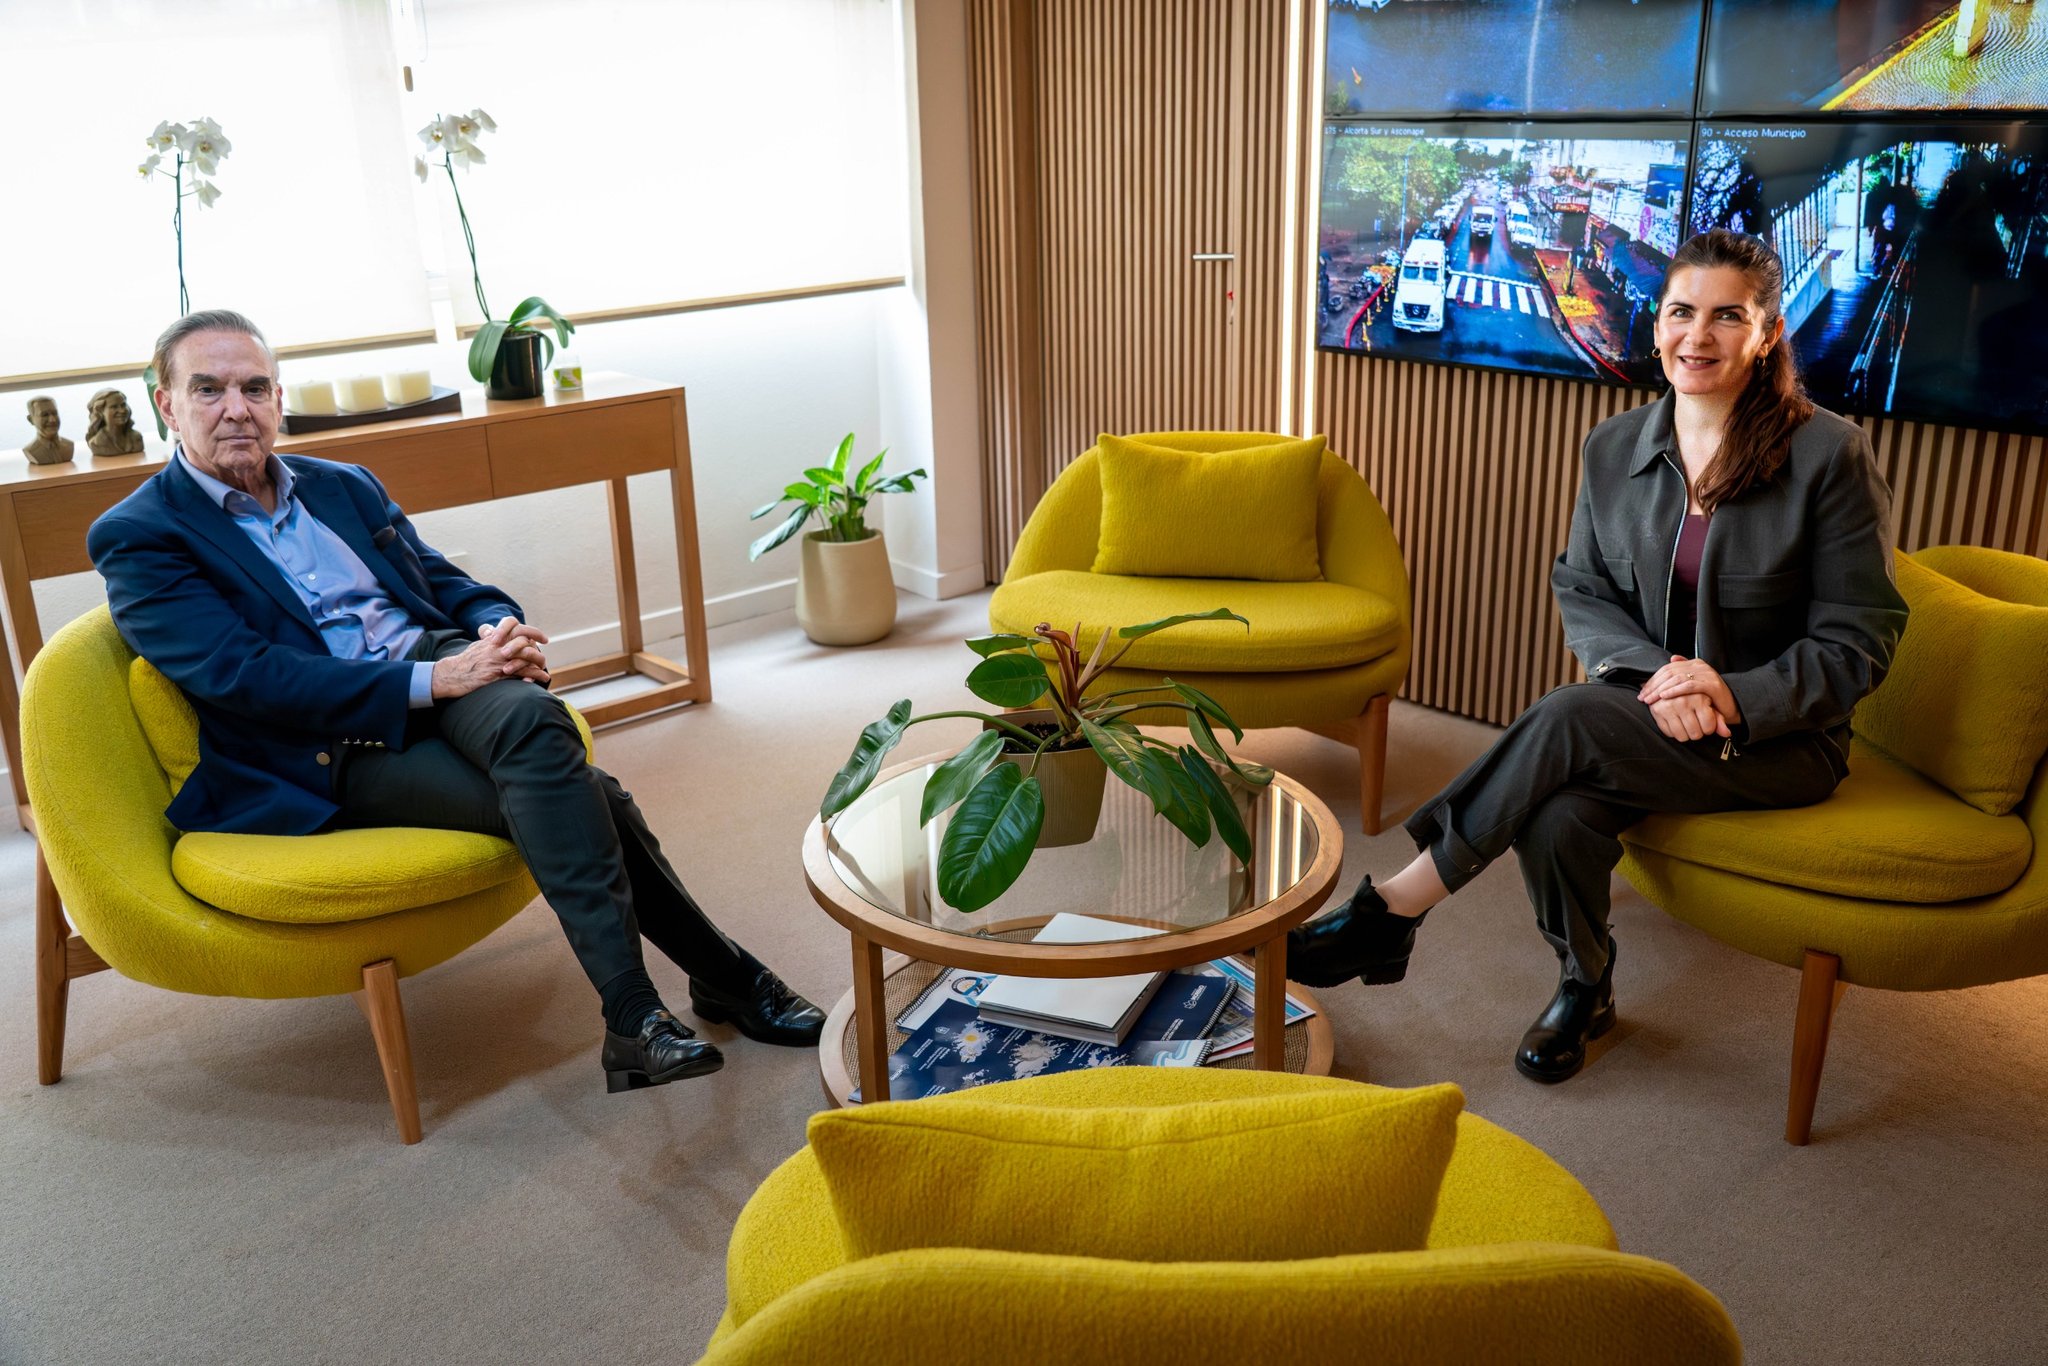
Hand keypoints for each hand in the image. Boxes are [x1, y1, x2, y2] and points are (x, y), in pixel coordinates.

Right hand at [430, 616, 551, 699]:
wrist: (452, 675)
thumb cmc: (464, 662)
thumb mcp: (477, 646)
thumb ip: (489, 640)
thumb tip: (494, 636)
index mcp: (493, 639)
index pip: (512, 624)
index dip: (527, 627)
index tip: (537, 635)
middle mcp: (498, 646)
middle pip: (524, 638)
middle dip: (537, 639)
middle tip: (545, 642)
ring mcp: (500, 659)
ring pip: (527, 655)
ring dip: (539, 660)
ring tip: (543, 666)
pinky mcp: (500, 673)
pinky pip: (523, 672)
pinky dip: (535, 675)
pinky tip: (542, 677)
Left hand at [1638, 654, 1740, 717]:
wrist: (1731, 707)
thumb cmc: (1709, 699)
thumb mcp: (1693, 686)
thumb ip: (1682, 674)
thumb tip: (1671, 658)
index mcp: (1694, 664)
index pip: (1667, 669)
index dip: (1653, 680)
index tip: (1642, 692)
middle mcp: (1700, 666)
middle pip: (1670, 672)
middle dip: (1654, 686)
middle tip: (1643, 698)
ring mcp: (1706, 674)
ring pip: (1677, 678)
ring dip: (1661, 689)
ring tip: (1651, 699)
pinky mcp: (1712, 684)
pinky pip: (1689, 686)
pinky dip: (1675, 690)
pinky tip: (1664, 697)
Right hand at [1648, 694, 1727, 742]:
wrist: (1676, 683)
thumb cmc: (1697, 696)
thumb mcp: (1711, 705)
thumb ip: (1719, 720)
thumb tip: (1726, 733)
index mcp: (1699, 698)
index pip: (1708, 727)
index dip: (1709, 729)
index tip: (1706, 724)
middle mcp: (1683, 701)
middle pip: (1695, 733)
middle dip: (1697, 733)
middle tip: (1696, 725)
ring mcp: (1668, 706)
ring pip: (1681, 736)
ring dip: (1685, 735)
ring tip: (1686, 725)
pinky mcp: (1656, 710)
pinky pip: (1668, 732)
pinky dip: (1673, 732)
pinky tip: (1675, 724)